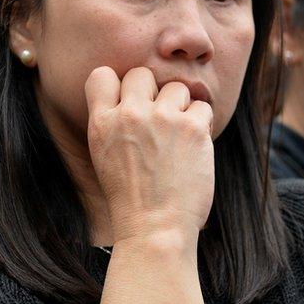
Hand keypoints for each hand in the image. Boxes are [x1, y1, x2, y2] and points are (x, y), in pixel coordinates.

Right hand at [85, 66, 214, 242]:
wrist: (156, 229)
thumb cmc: (132, 199)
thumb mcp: (105, 156)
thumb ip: (115, 123)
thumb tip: (135, 97)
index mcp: (101, 123)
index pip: (101, 75)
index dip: (118, 86)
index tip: (128, 105)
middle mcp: (129, 115)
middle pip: (141, 74)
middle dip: (152, 93)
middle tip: (158, 123)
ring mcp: (162, 119)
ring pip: (176, 87)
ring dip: (181, 108)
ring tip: (178, 139)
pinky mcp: (192, 128)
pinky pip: (202, 107)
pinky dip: (202, 124)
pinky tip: (194, 147)